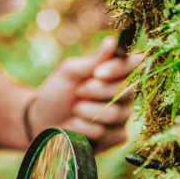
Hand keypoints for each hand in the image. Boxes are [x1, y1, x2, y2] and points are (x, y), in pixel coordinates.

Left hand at [28, 37, 143, 151]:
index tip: (97, 73)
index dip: (119, 69)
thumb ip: (92, 60)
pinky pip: (108, 133)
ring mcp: (124, 116)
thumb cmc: (58, 93)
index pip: (135, 64)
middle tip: (78, 92)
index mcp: (118, 72)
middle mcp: (127, 93)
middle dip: (96, 91)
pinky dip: (86, 129)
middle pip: (126, 91)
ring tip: (75, 109)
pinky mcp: (118, 136)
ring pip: (114, 114)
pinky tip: (78, 126)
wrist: (44, 121)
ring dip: (87, 112)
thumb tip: (111, 42)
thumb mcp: (70, 73)